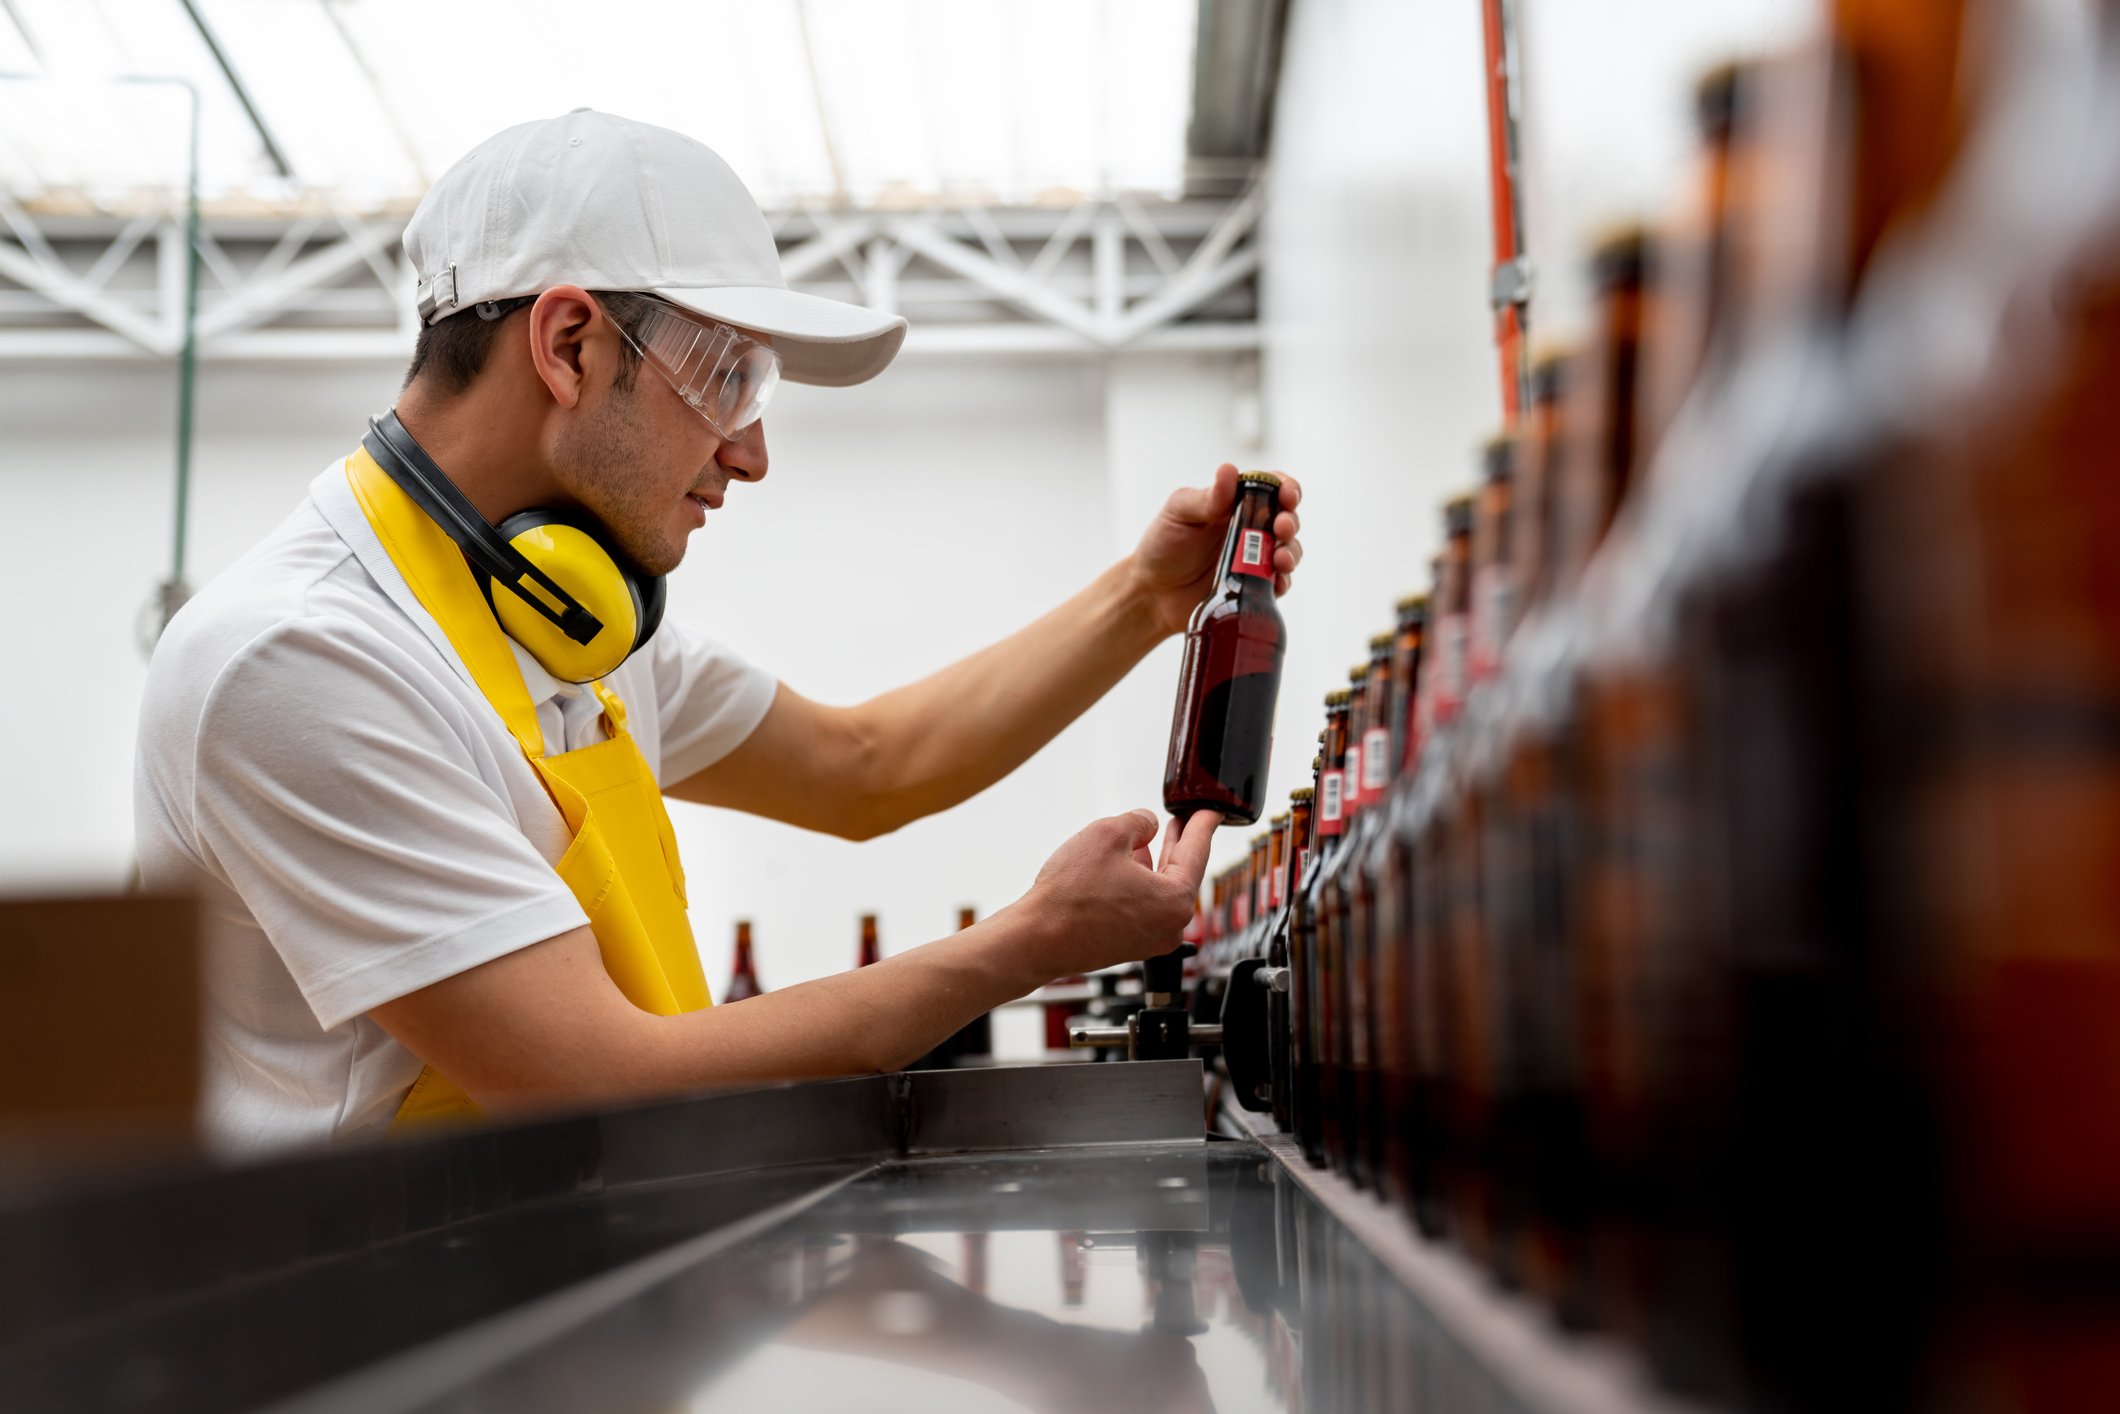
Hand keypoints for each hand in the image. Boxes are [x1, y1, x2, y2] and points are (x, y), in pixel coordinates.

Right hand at [1021, 810, 1218, 976]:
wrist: (1036, 940)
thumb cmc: (1069, 896)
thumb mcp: (1108, 834)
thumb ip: (1139, 821)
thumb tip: (1147, 825)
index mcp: (1175, 900)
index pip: (1198, 851)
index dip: (1203, 824)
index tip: (1212, 812)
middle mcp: (1170, 926)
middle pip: (1181, 873)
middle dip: (1179, 843)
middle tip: (1183, 821)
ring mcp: (1149, 940)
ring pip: (1160, 890)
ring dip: (1155, 863)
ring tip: (1149, 839)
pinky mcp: (1129, 946)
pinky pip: (1144, 907)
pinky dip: (1139, 884)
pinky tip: (1127, 866)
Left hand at [1129, 463, 1304, 637]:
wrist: (1152, 591)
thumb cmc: (1162, 545)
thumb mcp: (1178, 513)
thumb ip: (1206, 497)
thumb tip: (1229, 470)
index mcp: (1236, 503)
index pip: (1272, 487)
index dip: (1286, 488)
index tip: (1286, 494)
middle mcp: (1251, 528)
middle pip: (1287, 518)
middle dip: (1291, 521)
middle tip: (1282, 527)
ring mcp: (1255, 558)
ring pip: (1289, 550)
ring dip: (1291, 551)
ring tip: (1280, 558)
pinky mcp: (1254, 587)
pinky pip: (1279, 583)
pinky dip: (1284, 581)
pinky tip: (1276, 581)